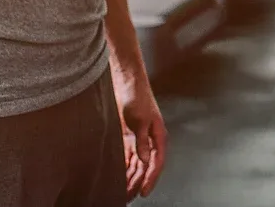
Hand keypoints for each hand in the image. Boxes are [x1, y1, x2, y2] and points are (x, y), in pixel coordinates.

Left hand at [113, 74, 168, 199]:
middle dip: (137, 182)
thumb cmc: (137, 95)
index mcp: (157, 135)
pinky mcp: (127, 136)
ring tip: (121, 192)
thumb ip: (142, 141)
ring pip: (135, 164)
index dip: (150, 178)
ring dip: (129, 177)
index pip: (156, 162)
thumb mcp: (140, 119)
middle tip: (128, 197)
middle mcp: (149, 139)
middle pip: (144, 166)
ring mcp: (137, 138)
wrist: (125, 79)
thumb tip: (144, 160)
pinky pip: (126, 156)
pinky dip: (122, 167)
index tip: (143, 192)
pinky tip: (116, 176)